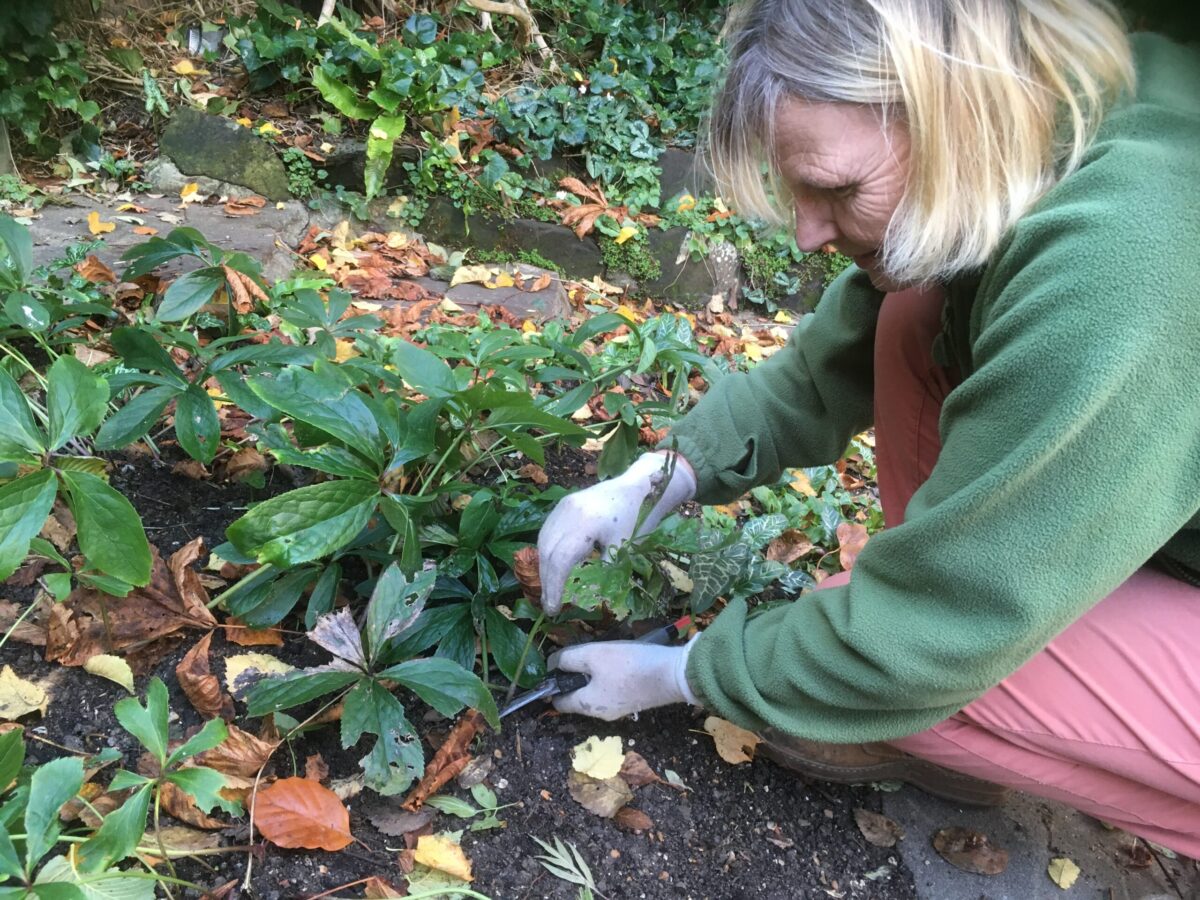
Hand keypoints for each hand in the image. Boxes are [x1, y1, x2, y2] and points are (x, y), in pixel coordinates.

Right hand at [537, 452, 695, 613]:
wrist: (627, 486)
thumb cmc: (629, 517)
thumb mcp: (620, 545)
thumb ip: (605, 569)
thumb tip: (589, 597)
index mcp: (585, 522)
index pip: (562, 558)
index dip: (555, 585)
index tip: (554, 607)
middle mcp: (567, 513)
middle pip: (548, 553)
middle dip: (547, 582)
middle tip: (549, 606)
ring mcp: (561, 508)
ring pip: (543, 544)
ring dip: (544, 570)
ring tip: (550, 592)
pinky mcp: (559, 507)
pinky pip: (546, 535)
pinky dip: (547, 555)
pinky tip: (552, 570)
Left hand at [549, 637, 700, 720]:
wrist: (671, 674)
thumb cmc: (627, 665)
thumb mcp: (592, 655)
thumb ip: (567, 660)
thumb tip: (552, 665)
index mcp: (587, 705)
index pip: (559, 703)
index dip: (553, 685)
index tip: (557, 666)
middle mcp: (601, 714)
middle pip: (578, 697)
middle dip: (576, 677)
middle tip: (584, 654)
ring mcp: (619, 710)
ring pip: (596, 693)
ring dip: (594, 676)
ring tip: (603, 655)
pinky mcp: (634, 701)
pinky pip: (612, 691)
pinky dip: (610, 678)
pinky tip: (620, 662)